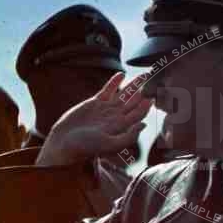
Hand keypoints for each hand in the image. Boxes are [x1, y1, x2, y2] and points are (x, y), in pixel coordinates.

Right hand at [36, 72, 152, 165]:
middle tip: (156, 80)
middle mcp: (116, 117)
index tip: (158, 93)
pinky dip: (114, 82)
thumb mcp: (109, 145)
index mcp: (122, 127)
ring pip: (124, 94)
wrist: (64, 144)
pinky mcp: (94, 103)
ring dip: (134, 85)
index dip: (148, 103)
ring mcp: (106, 109)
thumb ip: (128, 137)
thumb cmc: (85, 148)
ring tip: (144, 75)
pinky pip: (107, 90)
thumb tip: (144, 125)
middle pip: (135, 101)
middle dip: (146, 91)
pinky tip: (122, 74)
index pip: (139, 113)